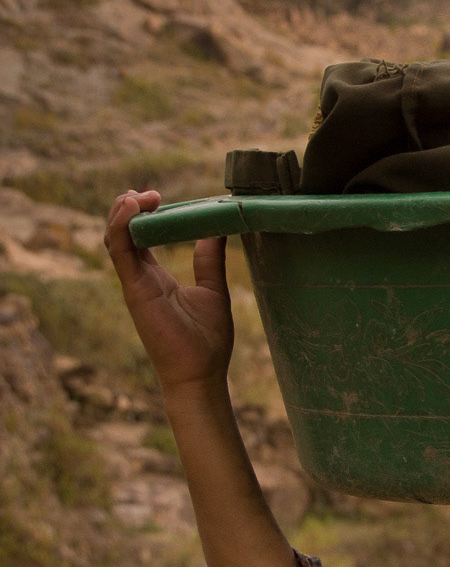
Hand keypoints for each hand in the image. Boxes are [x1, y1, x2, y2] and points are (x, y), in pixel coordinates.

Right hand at [104, 190, 235, 392]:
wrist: (202, 372)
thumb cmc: (207, 339)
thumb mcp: (213, 290)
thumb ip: (210, 260)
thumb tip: (217, 230)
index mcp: (156, 277)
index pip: (140, 238)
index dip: (145, 215)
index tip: (159, 197)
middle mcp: (141, 278)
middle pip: (122, 234)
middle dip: (129, 208)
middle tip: (150, 193)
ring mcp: (135, 283)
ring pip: (115, 239)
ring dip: (122, 212)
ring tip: (137, 195)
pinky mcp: (134, 289)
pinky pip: (120, 252)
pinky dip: (122, 227)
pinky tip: (131, 208)